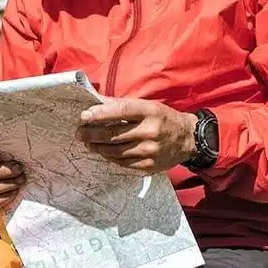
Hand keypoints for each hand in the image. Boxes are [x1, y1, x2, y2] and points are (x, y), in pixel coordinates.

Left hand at [77, 98, 196, 173]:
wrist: (189, 138)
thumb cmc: (163, 118)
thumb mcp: (147, 105)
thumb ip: (121, 104)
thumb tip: (95, 101)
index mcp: (149, 112)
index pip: (120, 111)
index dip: (100, 114)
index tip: (84, 116)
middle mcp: (150, 131)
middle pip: (114, 134)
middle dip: (92, 134)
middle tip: (79, 133)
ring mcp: (150, 150)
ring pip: (115, 151)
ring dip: (97, 147)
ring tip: (88, 143)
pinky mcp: (150, 165)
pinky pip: (124, 163)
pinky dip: (110, 157)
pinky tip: (103, 152)